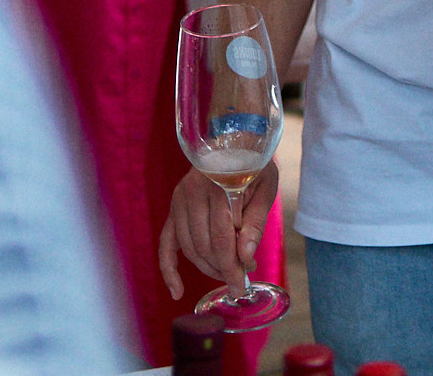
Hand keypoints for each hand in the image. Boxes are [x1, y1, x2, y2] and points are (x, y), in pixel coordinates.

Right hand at [158, 162, 278, 297]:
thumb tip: (245, 257)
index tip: (242, 285)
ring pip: (189, 248)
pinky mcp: (173, 207)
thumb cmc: (254, 165)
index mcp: (218, 185)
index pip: (222, 238)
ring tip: (225, 274)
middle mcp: (193, 191)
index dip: (232, 265)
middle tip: (240, 279)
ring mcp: (179, 199)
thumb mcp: (266, 188)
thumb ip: (256, 222)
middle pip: (205, 246)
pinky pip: (166, 243)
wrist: (233, 140)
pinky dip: (169, 268)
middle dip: (223, 269)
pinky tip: (177, 290)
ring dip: (206, 267)